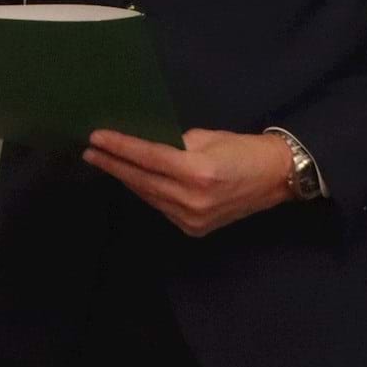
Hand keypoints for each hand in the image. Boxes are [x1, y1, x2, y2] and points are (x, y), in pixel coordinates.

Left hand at [81, 128, 297, 237]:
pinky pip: (161, 207)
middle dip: (114, 165)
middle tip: (90, 152)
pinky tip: (135, 180)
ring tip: (107, 163)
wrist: (276, 178)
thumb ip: (174, 144)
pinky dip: (148, 192)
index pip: (147, 157)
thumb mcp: (207, 137)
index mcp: (197, 172)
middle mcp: (191, 199)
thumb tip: (144, 147)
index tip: (96, 138)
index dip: (119, 147)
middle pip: (142, 180)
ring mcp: (192, 219)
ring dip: (128, 179)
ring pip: (149, 196)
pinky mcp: (194, 229)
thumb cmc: (244, 149)